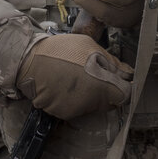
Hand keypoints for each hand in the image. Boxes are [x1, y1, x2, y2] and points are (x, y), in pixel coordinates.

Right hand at [16, 34, 131, 119]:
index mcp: (102, 86)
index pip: (125, 96)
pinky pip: (75, 106)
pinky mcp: (62, 113)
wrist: (28, 60)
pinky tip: (64, 83)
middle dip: (105, 89)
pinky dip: (73, 97)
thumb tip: (128, 73)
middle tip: (92, 71)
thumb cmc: (61, 50)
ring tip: (75, 75)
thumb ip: (112, 62)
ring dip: (89, 93)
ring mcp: (75, 110)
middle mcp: (90, 103)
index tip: (116, 78)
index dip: (122, 86)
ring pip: (91, 104)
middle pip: (109, 101)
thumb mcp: (90, 45)